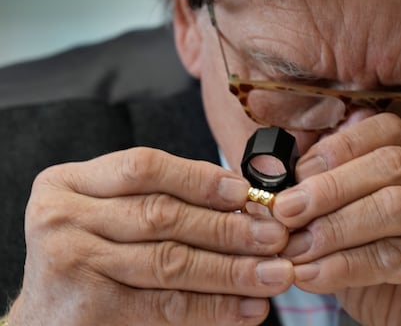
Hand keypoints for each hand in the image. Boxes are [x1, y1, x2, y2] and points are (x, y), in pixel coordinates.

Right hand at [9, 148, 292, 325]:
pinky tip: (247, 308)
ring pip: (170, 262)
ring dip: (232, 269)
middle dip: (227, 227)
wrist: (48, 318)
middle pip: (162, 216)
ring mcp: (71, 264)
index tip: (245, 192)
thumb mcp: (112, 215)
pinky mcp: (88, 309)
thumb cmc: (92, 257)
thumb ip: (164, 199)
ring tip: (274, 273)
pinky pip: (166, 307)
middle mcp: (63, 217)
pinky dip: (214, 308)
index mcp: (70, 183)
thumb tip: (243, 201)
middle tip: (275, 236)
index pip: (145, 168)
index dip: (200, 178)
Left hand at [272, 113, 400, 325]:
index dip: (338, 148)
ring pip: (391, 205)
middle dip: (328, 187)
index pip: (386, 131)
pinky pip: (396, 254)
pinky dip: (347, 264)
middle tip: (284, 209)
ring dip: (333, 226)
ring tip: (294, 246)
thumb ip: (333, 201)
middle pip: (388, 164)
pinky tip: (313, 274)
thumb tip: (284, 184)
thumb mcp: (358, 229)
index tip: (295, 175)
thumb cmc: (395, 275)